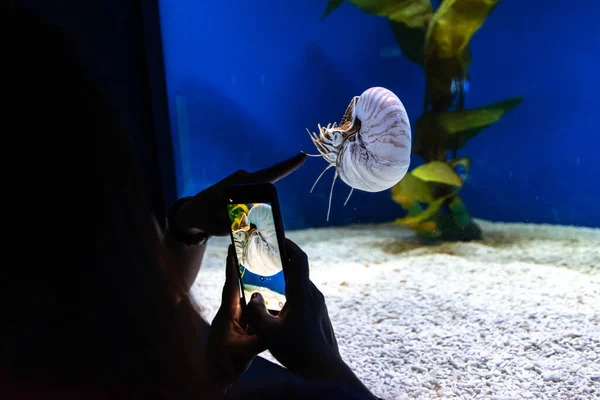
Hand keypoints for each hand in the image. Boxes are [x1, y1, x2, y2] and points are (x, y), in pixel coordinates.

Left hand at [172, 152, 306, 235]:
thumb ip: (240, 224)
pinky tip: (227, 214)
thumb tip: (254, 222)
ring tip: (224, 216)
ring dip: (250, 209)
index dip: (288, 166)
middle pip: (265, 190)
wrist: (192, 213)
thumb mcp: (221, 226)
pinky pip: (253, 195)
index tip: (303, 156)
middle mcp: (244, 177)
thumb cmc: (205, 219)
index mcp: (241, 183)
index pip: (270, 174)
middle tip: (231, 218)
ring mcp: (242, 180)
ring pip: (258, 196)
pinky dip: (247, 207)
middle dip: (259, 206)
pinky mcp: (240, 185)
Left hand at [205, 245, 265, 388]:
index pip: (230, 284)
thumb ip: (260, 339)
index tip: (232, 246)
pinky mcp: (241, 329)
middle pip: (242, 288)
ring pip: (250, 302)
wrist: (214, 378)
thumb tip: (276, 327)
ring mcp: (235, 321)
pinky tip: (276, 306)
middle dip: (248, 272)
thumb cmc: (224, 364)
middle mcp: (231, 313)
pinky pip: (254, 315)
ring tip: (274, 278)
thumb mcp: (244, 352)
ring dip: (259, 292)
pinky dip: (263, 310)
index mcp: (227, 314)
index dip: (231, 265)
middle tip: (259, 254)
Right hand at [245, 239, 369, 394]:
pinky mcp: (319, 314)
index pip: (299, 258)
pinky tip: (279, 309)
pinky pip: (304, 298)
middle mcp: (313, 295)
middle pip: (298, 270)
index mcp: (302, 294)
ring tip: (269, 285)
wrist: (322, 370)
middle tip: (267, 259)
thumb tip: (254, 297)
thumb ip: (255, 312)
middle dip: (283, 262)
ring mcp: (318, 305)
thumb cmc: (296, 351)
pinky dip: (291, 295)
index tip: (277, 238)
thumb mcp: (267, 332)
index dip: (289, 244)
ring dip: (286, 281)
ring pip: (300, 286)